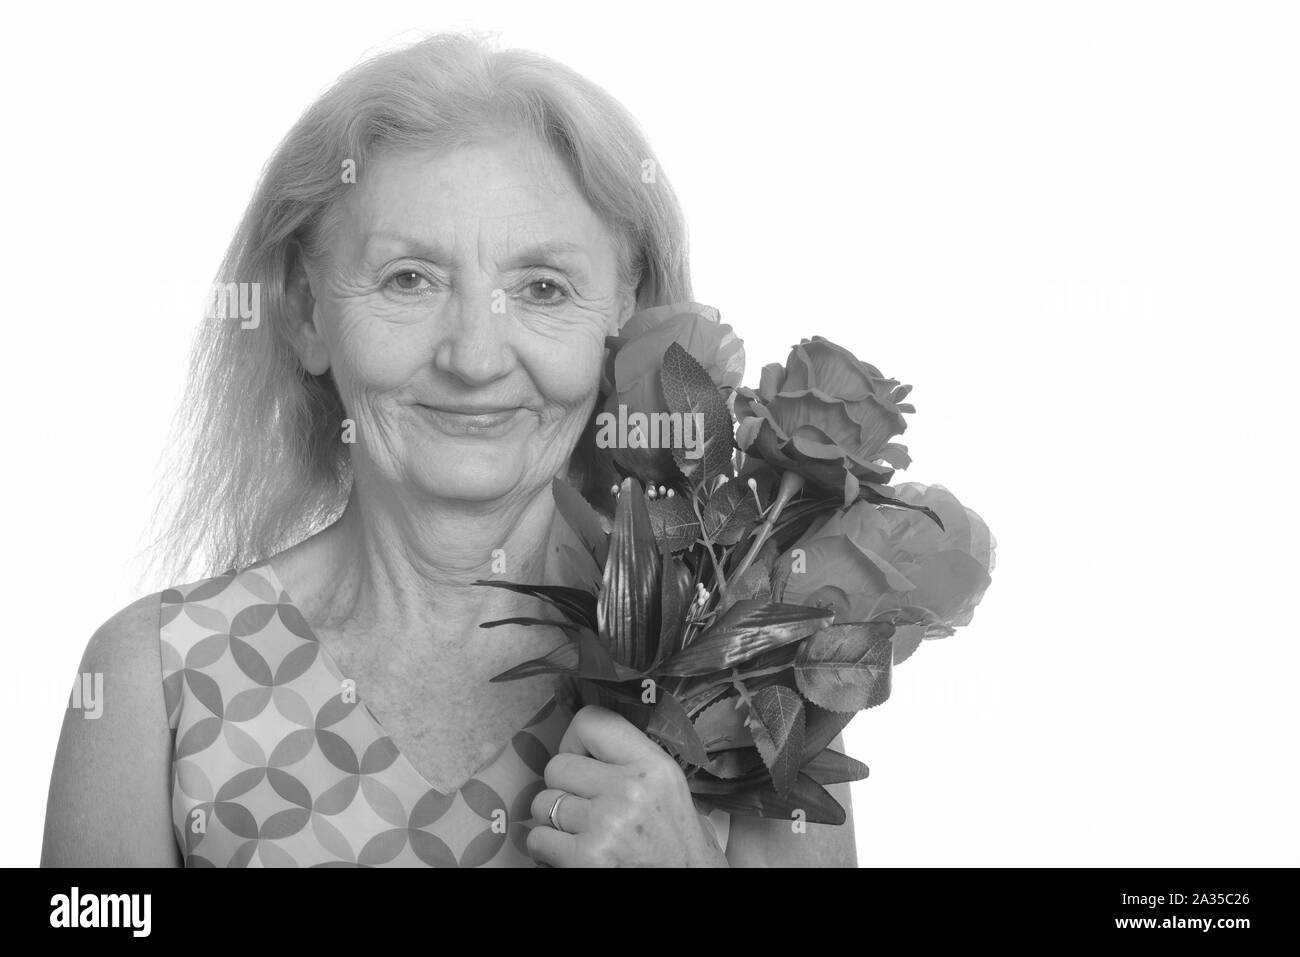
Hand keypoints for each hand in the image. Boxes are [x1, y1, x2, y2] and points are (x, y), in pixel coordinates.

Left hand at [527, 705, 728, 866]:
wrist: (690, 884)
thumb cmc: (674, 840)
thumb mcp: (668, 785)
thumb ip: (629, 758)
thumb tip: (581, 743)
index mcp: (653, 765)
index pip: (590, 721)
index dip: (575, 741)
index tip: (583, 760)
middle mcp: (630, 790)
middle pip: (557, 765)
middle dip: (564, 786)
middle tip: (585, 804)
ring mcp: (606, 825)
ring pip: (543, 802)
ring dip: (555, 820)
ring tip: (582, 830)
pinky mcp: (586, 859)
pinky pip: (538, 838)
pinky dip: (548, 848)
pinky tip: (574, 852)